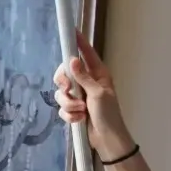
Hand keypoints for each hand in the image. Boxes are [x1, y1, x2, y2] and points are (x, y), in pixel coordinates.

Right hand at [53, 32, 131, 160]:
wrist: (107, 140)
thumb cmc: (108, 115)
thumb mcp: (98, 94)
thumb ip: (83, 77)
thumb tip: (72, 60)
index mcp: (97, 74)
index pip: (85, 53)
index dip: (77, 42)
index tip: (70, 30)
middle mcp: (87, 82)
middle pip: (65, 72)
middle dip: (64, 83)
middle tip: (68, 89)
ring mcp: (79, 96)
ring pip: (61, 92)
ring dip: (69, 104)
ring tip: (81, 111)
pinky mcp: (74, 109)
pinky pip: (62, 107)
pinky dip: (69, 115)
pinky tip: (79, 120)